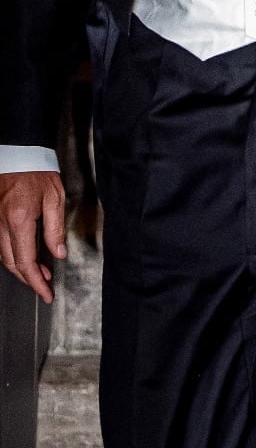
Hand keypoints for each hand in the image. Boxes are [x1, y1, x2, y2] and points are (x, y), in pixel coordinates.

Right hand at [0, 171, 67, 304]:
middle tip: (45, 286)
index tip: (46, 293)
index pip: (26, 262)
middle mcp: (2, 223)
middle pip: (11, 263)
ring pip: (3, 255)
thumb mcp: (55, 199)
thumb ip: (55, 229)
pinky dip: (14, 254)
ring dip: (21, 267)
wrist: (19, 153)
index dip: (36, 282)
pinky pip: (1, 242)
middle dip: (28, 279)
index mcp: (19, 220)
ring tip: (42, 271)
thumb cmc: (37, 171)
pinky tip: (27, 255)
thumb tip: (58, 253)